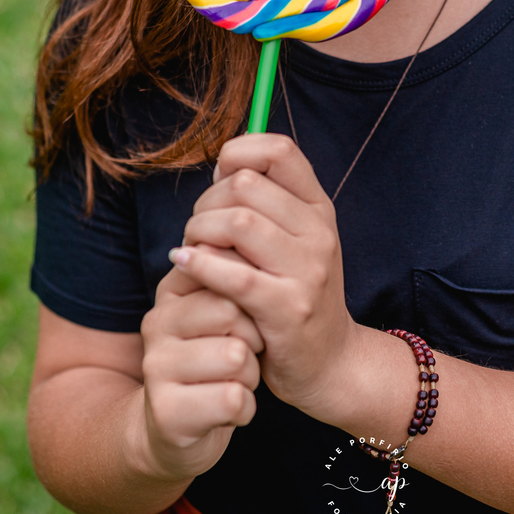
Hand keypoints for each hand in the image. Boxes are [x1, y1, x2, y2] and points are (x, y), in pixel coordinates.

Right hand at [136, 250, 263, 481]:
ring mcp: (156, 368)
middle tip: (246, 353)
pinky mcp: (167, 413)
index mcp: (172, 290)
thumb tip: (256, 228)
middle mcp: (156, 323)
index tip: (251, 314)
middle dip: (255, 336)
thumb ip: (233, 275)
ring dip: (251, 374)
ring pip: (237, 357)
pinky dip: (246, 408)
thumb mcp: (223, 312)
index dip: (254, 297)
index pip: (228, 270)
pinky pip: (233, 399)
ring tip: (236, 381)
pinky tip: (231, 409)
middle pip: (233, 310)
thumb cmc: (216, 360)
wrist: (178, 429)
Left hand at [172, 133, 359, 420]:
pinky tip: (184, 266)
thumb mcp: (294, 242)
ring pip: (237, 223)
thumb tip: (221, 166)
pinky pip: (232, 274)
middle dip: (207, 202)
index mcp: (319, 209)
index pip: (279, 150)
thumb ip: (264, 204)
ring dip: (199, 232)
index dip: (239, 153)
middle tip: (198, 229)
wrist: (330, 362)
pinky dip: (198, 265)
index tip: (220, 179)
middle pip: (246, 185)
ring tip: (191, 249)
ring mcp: (307, 271)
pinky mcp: (287, 308)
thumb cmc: (295, 295)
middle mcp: (318, 233)